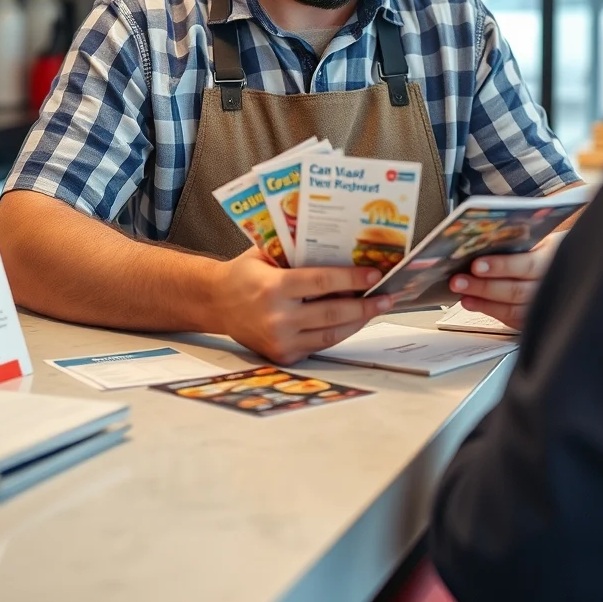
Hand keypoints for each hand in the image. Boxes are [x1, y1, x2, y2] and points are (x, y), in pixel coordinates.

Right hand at [214, 246, 391, 365]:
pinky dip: (339, 332)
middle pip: (333, 312)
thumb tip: (340, 247)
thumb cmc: (243, 274)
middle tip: (386, 296)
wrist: (215, 303)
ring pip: (331, 334)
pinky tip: (353, 321)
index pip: (322, 282)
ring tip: (376, 308)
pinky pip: (320, 345)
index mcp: (273, 287)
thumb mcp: (265, 254)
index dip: (352, 278)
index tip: (374, 275)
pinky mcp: (283, 355)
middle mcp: (277, 317)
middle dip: (365, 304)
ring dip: (358, 321)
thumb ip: (296, 253)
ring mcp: (280, 340)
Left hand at [449, 241, 556, 330]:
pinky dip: (493, 312)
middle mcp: (555, 283)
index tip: (476, 265)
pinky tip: (474, 304)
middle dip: (484, 287)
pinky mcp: (541, 317)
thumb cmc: (553, 247)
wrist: (576, 265)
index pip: (528, 265)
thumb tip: (484, 239)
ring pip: (515, 310)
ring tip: (463, 295)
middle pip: (517, 290)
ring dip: (485, 303)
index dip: (501, 267)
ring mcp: (550, 304)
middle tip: (459, 282)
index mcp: (555, 257)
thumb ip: (520, 240)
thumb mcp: (543, 236)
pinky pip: (515, 319)